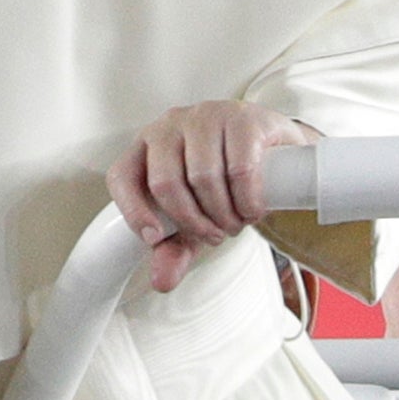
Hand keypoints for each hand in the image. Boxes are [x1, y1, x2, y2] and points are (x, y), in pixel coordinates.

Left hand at [107, 101, 316, 293]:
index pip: (122, 176)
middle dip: (193, 222)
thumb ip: (175, 250)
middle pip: (165, 184)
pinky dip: (247, 200)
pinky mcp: (242, 118)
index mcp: (146, 148)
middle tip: (216, 235)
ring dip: (224, 214)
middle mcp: (170, 126)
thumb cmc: (224, 183)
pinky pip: (240, 167)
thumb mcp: (196, 220)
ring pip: (203, 177)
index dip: (132, 210)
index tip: (155, 238)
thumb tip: (162, 282)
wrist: (276, 155)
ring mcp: (206, 116)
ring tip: (237, 222)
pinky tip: (253, 210)